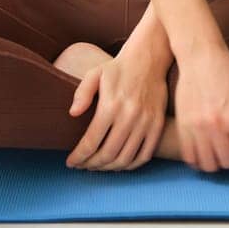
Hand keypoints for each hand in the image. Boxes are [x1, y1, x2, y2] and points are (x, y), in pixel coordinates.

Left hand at [66, 51, 168, 170]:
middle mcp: (129, 117)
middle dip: (91, 164)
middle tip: (83, 165)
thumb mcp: (94, 74)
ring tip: (98, 167)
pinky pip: (145, 155)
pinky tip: (119, 164)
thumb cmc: (117, 68)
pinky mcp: (157, 125)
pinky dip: (130, 166)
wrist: (148, 59)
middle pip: (107, 154)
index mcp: (111, 105)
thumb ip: (82, 93)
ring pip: (126, 158)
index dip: (79, 156)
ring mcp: (146, 122)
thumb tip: (73, 114)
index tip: (71, 162)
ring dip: (109, 168)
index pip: (91, 141)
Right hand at [172, 44, 228, 172]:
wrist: (199, 56)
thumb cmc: (228, 74)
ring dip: (216, 162)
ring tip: (218, 151)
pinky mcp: (182, 125)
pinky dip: (197, 160)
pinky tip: (203, 151)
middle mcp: (216, 125)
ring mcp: (197, 126)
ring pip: (208, 164)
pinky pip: (189, 156)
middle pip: (228, 162)